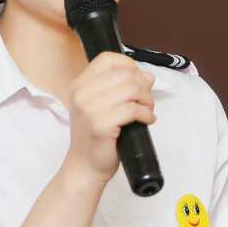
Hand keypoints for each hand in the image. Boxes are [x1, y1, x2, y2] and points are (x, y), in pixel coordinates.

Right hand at [63, 52, 155, 185]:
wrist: (85, 167)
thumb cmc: (97, 136)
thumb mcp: (103, 105)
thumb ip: (121, 87)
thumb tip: (148, 75)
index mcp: (79, 84)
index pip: (108, 59)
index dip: (128, 65)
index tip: (137, 80)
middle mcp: (81, 93)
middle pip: (125, 74)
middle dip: (143, 86)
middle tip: (146, 101)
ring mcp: (89, 109)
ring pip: (132, 89)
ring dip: (147, 100)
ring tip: (146, 111)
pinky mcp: (101, 124)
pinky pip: (133, 109)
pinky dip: (146, 114)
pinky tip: (146, 120)